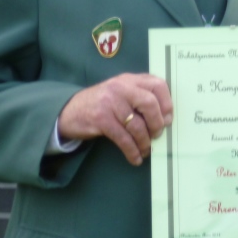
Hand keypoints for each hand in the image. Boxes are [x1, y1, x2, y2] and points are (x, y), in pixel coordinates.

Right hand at [57, 73, 173, 166]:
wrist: (69, 111)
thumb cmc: (102, 103)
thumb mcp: (121, 92)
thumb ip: (140, 96)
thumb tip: (165, 118)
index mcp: (130, 79)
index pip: (157, 84)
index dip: (167, 103)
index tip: (168, 119)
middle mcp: (121, 87)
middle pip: (149, 103)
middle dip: (157, 123)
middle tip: (157, 135)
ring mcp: (110, 102)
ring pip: (136, 125)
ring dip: (144, 141)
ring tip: (146, 150)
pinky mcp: (100, 119)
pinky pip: (122, 138)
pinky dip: (132, 150)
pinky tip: (135, 158)